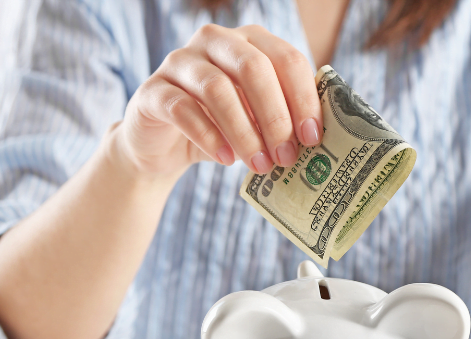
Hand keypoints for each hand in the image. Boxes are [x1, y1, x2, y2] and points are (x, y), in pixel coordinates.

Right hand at [113, 24, 322, 177]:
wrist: (164, 146)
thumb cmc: (221, 129)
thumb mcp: (257, 120)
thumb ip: (284, 117)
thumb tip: (316, 137)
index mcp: (249, 42)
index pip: (285, 59)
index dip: (303, 98)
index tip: (312, 137)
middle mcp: (214, 41)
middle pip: (253, 67)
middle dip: (275, 115)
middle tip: (286, 156)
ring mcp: (179, 62)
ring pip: (217, 89)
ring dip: (244, 132)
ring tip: (259, 165)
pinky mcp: (154, 91)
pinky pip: (183, 109)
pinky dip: (209, 137)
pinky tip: (225, 160)